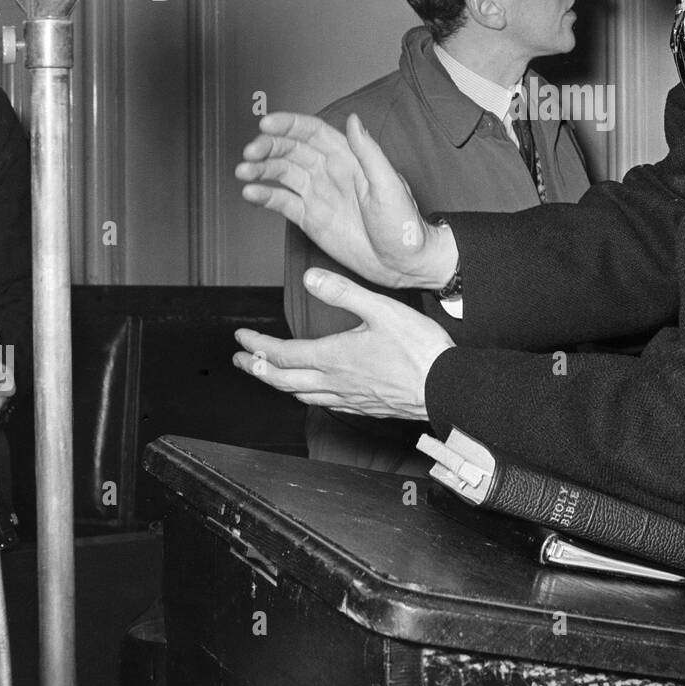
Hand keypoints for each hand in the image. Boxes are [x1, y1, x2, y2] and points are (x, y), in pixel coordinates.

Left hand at [232, 268, 453, 418]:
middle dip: (255, 368)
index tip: (240, 337)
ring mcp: (348, 398)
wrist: (445, 387)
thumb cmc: (419, 350)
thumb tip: (310, 277)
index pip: (282, 353)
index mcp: (334, 356)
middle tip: (239, 360)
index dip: (256, 344)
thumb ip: (344, 292)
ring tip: (267, 376)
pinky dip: (307, 397)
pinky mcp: (364, 408)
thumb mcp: (382, 309)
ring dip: (277, 384)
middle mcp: (335, 381)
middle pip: (282, 379)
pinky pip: (324, 405)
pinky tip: (313, 393)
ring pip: (300, 395)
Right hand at [235, 111, 457, 289]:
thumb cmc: (404, 226)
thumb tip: (353, 120)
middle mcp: (330, 172)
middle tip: (250, 153)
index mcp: (349, 158)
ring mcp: (318, 195)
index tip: (267, 123)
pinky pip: (282, 202)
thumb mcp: (389, 185)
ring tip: (244, 172)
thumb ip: (369, 152)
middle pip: (291, 149)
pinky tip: (251, 194)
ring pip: (282, 173)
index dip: (289, 125)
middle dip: (268, 146)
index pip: (313, 132)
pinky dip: (264, 196)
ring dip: (260, 169)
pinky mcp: (310, 219)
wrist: (403, 264)